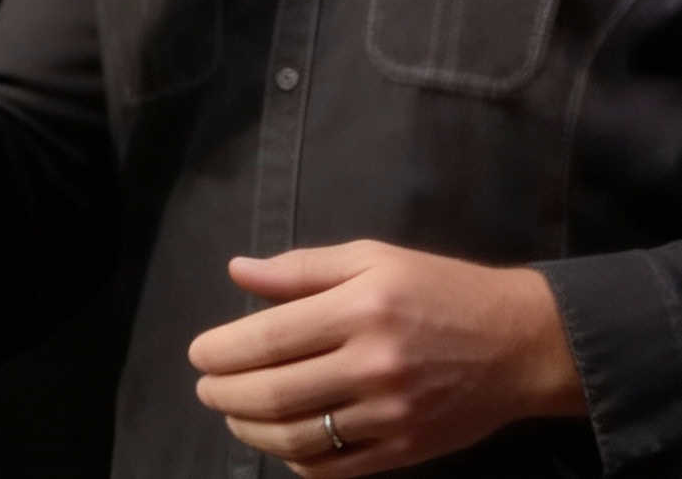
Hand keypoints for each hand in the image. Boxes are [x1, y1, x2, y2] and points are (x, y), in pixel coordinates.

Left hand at [188, 240, 585, 475]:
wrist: (516, 343)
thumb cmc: (437, 288)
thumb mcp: (372, 257)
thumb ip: (301, 268)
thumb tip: (238, 272)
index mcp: (362, 307)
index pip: (272, 338)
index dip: (224, 350)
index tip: (199, 353)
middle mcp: (374, 364)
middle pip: (277, 392)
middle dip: (226, 394)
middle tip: (205, 387)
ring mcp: (391, 415)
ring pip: (300, 438)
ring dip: (252, 431)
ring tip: (233, 414)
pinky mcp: (406, 451)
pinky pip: (336, 468)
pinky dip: (297, 461)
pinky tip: (281, 443)